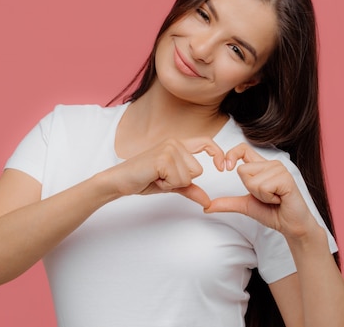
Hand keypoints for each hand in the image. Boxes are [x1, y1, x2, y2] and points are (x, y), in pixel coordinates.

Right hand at [104, 138, 224, 207]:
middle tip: (162, 178)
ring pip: (189, 176)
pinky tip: (154, 179)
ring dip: (173, 184)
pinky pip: (179, 180)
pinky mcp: (163, 158)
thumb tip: (207, 201)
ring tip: (157, 178)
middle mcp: (174, 143)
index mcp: (178, 145)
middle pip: (198, 170)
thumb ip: (190, 189)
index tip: (223, 167)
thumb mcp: (171, 185)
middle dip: (182, 181)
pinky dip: (167, 185)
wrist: (120, 181)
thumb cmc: (143, 179)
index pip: (206, 142)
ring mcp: (169, 149)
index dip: (217, 153)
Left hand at [204, 143, 317, 237]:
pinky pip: (262, 186)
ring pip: (251, 180)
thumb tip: (207, 207)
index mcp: (262, 166)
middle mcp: (271, 164)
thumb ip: (227, 203)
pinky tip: (279, 199)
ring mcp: (280, 170)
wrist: (291, 226)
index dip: (231, 154)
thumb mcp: (245, 205)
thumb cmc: (272, 212)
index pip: (243, 148)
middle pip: (243, 170)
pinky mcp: (286, 179)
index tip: (225, 168)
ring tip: (274, 198)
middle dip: (250, 189)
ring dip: (260, 195)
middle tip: (266, 196)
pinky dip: (267, 198)